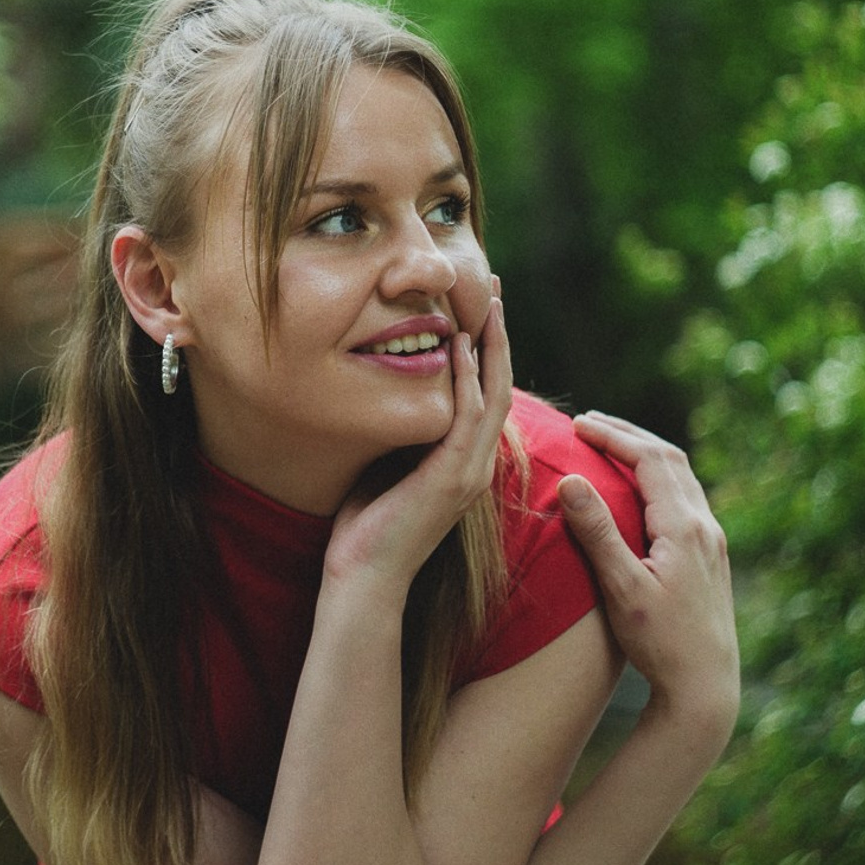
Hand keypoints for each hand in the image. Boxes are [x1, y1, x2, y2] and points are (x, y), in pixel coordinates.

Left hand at [323, 286, 512, 594]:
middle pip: (500, 384)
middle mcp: (475, 462)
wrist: (364, 576)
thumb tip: (387, 390)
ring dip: (493, 344)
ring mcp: (469, 470)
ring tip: (490, 301)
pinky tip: (463, 343)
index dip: (488, 349)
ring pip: (495, 393)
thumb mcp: (387, 462)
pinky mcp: (453, 477)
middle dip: (499, 334)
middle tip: (496, 289)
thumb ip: (400, 430)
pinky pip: (469, 416)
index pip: (487, 393)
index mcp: (464, 460)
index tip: (480, 307)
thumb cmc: (366, 525)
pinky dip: (470, 376)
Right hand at [557, 413, 739, 726]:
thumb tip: (572, 479)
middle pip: (670, 459)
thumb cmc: (660, 643)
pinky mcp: (712, 558)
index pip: (650, 460)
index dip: (613, 436)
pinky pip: (687, 499)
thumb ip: (598, 532)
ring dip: (647, 454)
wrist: (706, 688)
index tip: (577, 424)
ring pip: (683, 478)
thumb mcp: (622, 588)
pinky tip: (640, 492)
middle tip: (589, 423)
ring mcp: (713, 542)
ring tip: (611, 447)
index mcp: (684, 528)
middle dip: (629, 436)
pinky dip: (659, 480)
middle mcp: (705, 527)